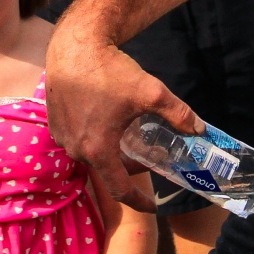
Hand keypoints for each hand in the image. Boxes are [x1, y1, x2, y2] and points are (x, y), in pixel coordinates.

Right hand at [46, 28, 199, 211]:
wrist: (75, 46)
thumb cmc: (110, 71)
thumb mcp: (150, 93)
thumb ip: (178, 114)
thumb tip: (199, 129)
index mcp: (98, 150)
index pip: (120, 190)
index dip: (139, 201)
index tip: (153, 207)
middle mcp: (76, 149)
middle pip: (107, 169)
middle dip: (130, 167)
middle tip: (149, 157)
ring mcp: (62, 136)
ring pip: (92, 153)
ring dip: (110, 151)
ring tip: (128, 136)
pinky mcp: (54, 122)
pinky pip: (78, 139)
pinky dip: (95, 138)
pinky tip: (107, 120)